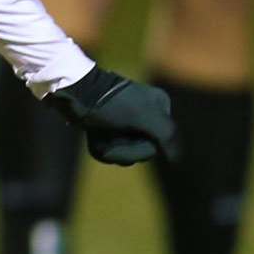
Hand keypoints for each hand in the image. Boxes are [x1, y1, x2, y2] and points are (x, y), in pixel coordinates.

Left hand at [41, 67, 179, 165]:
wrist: (76, 93)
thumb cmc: (112, 104)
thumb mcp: (145, 116)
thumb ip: (167, 135)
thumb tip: (177, 159)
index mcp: (160, 106)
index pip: (160, 145)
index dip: (142, 149)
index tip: (128, 136)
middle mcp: (147, 113)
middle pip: (141, 151)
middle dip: (123, 150)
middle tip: (110, 135)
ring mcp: (127, 121)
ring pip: (124, 153)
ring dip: (110, 149)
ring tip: (99, 134)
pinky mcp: (109, 126)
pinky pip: (110, 149)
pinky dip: (100, 146)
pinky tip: (93, 135)